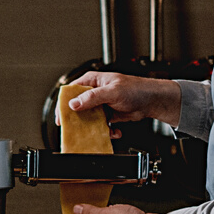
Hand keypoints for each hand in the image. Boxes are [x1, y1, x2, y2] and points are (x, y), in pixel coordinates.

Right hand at [65, 71, 182, 124]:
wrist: (152, 101)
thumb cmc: (136, 89)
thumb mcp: (112, 91)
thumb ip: (93, 97)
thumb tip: (74, 103)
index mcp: (92, 81)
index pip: (71, 91)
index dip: (64, 104)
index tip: (62, 117)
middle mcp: (94, 93)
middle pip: (78, 107)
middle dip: (78, 120)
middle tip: (77, 130)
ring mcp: (101, 105)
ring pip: (89, 119)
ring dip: (93, 128)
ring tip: (99, 132)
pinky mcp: (108, 115)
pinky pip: (101, 126)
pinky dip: (106, 131)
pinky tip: (114, 132)